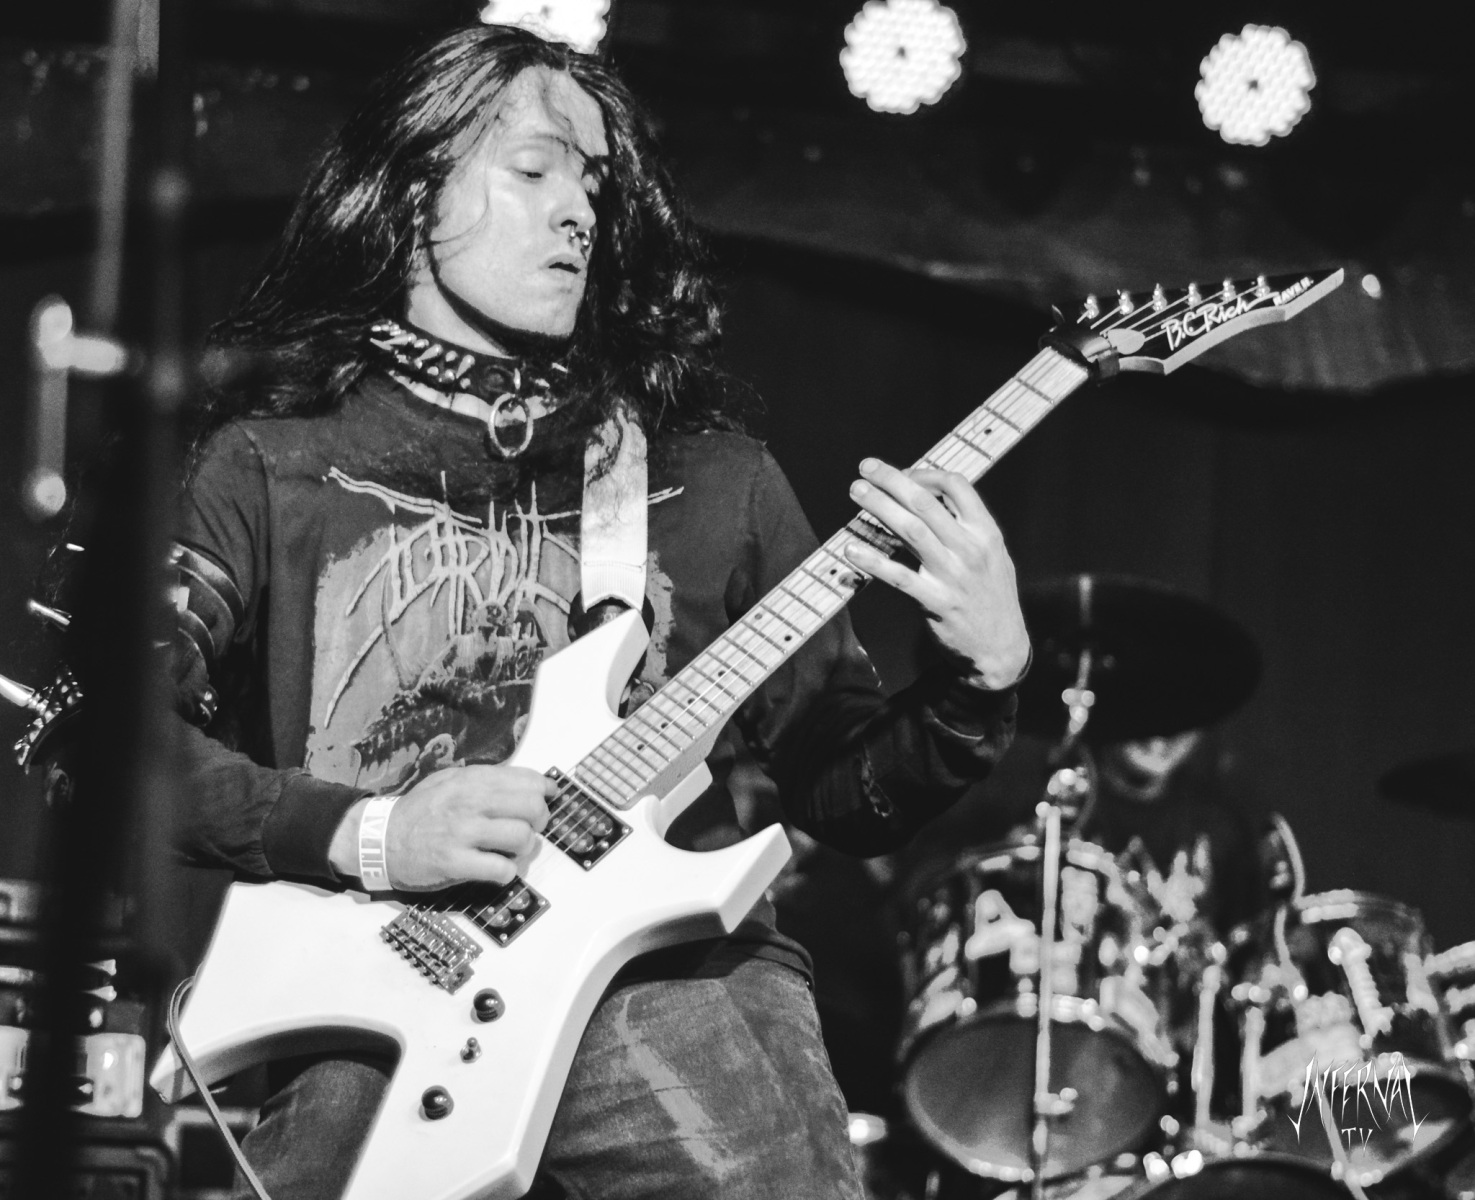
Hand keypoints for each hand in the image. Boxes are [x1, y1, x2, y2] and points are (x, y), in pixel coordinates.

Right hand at [330, 765, 551, 890]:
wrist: (378, 839)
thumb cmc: (418, 811)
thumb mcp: (449, 781)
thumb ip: (484, 779)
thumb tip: (527, 782)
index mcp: (471, 780)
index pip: (528, 780)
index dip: (545, 790)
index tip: (547, 797)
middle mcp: (470, 802)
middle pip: (532, 807)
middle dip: (539, 820)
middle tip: (528, 828)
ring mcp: (462, 833)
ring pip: (522, 838)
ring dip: (523, 849)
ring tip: (510, 851)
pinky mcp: (455, 863)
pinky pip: (502, 869)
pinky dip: (506, 873)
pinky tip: (496, 869)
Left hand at [844, 458, 1029, 689]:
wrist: (1001, 649)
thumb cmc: (990, 597)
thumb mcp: (993, 555)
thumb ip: (967, 527)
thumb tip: (929, 497)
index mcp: (986, 532)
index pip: (956, 486)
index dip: (925, 474)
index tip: (902, 474)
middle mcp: (971, 549)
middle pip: (925, 502)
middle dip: (892, 480)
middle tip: (865, 467)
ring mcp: (953, 576)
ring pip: (910, 530)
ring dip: (879, 507)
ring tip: (856, 491)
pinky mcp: (936, 602)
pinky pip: (898, 577)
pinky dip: (873, 561)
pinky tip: (851, 549)